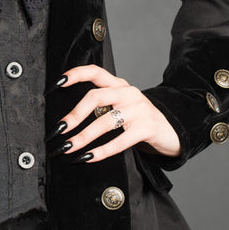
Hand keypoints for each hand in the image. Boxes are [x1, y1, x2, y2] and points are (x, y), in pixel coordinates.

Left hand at [51, 65, 180, 162]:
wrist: (171, 131)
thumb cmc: (139, 120)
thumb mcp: (121, 105)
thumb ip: (102, 105)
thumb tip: (69, 120)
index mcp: (119, 85)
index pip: (96, 72)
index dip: (76, 74)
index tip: (57, 83)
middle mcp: (128, 93)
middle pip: (95, 97)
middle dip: (74, 115)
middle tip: (60, 130)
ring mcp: (138, 109)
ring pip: (104, 122)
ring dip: (83, 137)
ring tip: (69, 148)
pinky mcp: (146, 128)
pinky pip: (119, 141)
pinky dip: (101, 151)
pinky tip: (89, 157)